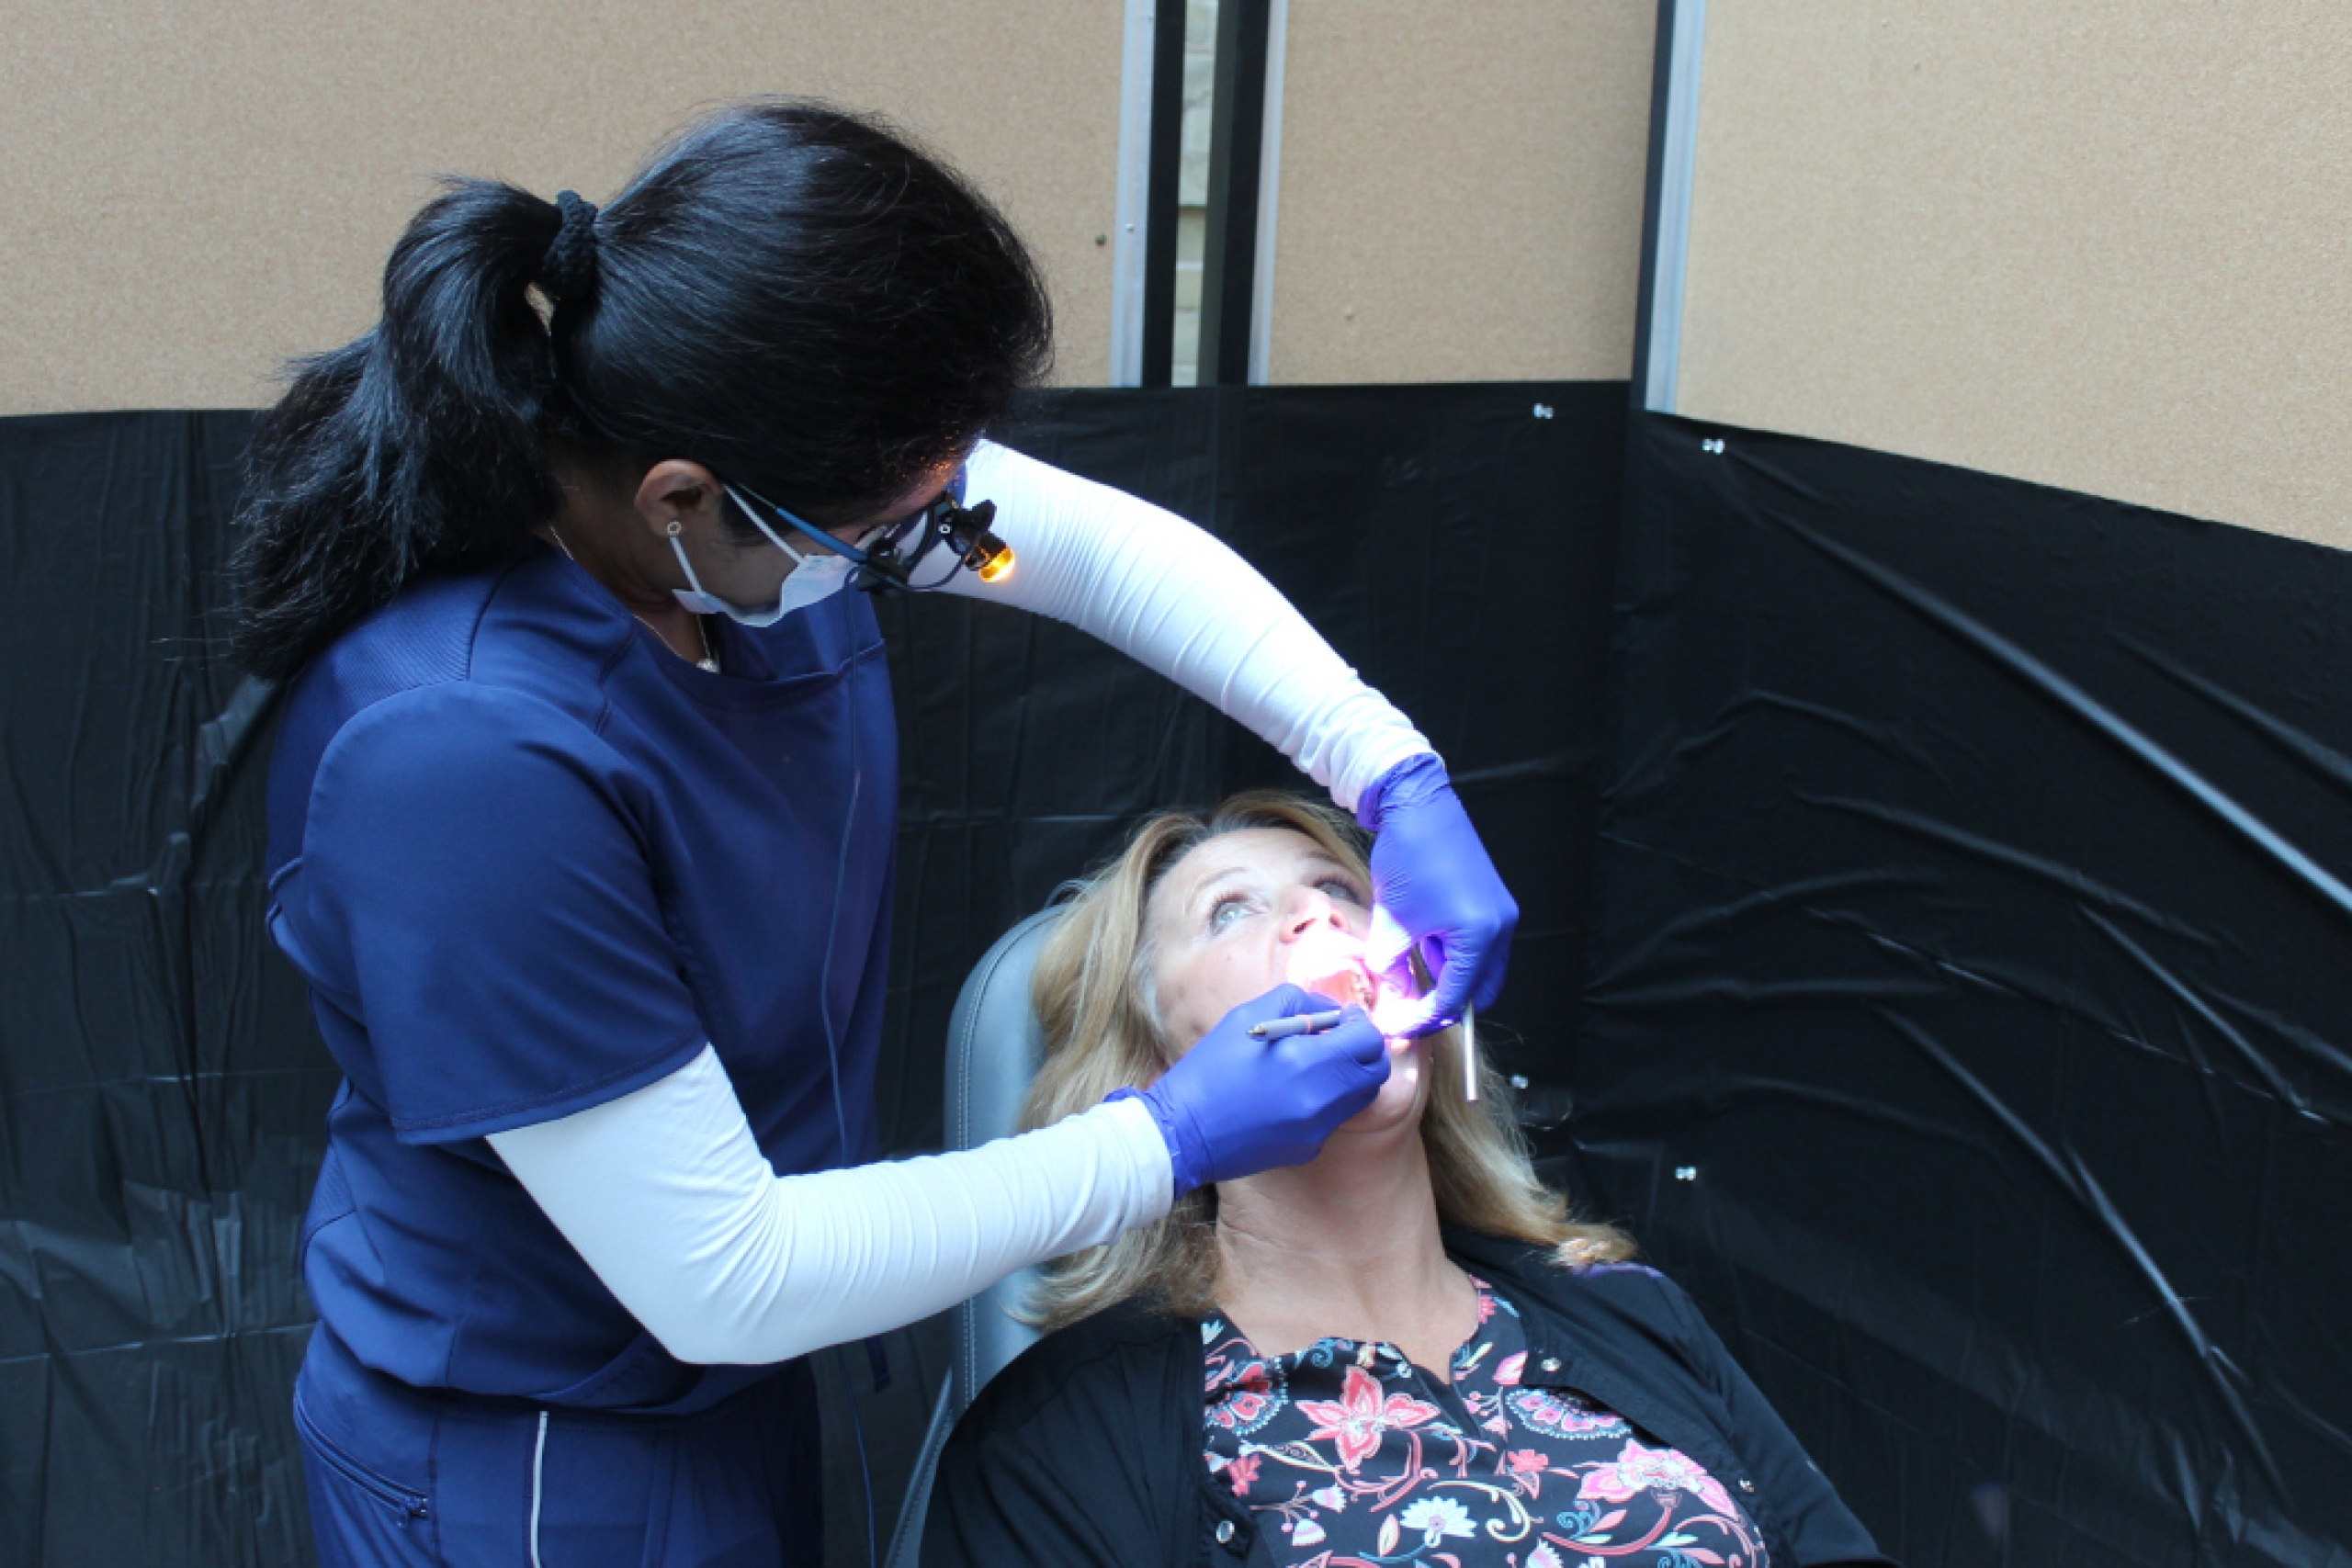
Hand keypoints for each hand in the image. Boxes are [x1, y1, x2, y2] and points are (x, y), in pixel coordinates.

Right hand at [1126, 984, 1389, 1194]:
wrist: (1181, 1133)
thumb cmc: (1209, 1068)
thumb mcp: (1246, 1015)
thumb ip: (1297, 1002)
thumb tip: (1331, 1010)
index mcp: (1306, 1060)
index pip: (1368, 1040)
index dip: (1360, 1024)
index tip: (1344, 1019)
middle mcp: (1321, 1098)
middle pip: (1375, 1071)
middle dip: (1364, 1050)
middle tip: (1339, 1040)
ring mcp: (1318, 1128)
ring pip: (1359, 1095)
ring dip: (1348, 1075)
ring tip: (1315, 1064)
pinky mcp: (1309, 1148)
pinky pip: (1333, 1117)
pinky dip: (1324, 1100)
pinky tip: (1291, 1095)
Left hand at [1358, 754, 1517, 1033]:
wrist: (1419, 805)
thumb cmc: (1407, 856)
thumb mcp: (1392, 920)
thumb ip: (1391, 967)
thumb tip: (1394, 998)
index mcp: (1479, 934)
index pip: (1455, 997)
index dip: (1422, 1018)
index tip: (1396, 1026)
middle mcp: (1500, 928)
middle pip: (1477, 991)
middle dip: (1442, 1005)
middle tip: (1406, 1011)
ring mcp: (1501, 914)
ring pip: (1477, 969)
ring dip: (1445, 978)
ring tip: (1407, 976)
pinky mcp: (1493, 903)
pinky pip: (1476, 946)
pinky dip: (1450, 956)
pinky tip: (1421, 950)